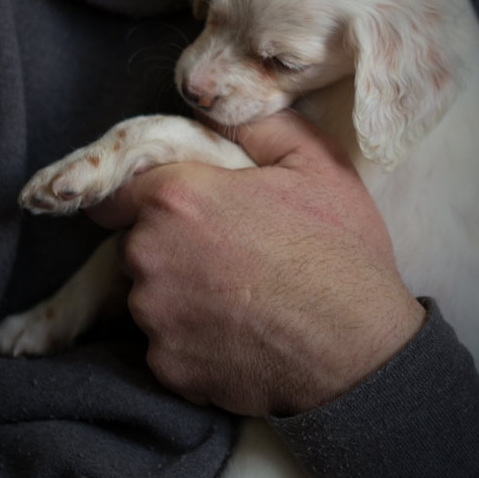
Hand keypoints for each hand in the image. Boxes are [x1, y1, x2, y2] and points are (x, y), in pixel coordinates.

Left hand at [86, 110, 425, 416]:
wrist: (361, 351)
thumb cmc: (340, 253)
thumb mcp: (316, 163)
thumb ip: (255, 124)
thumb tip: (216, 110)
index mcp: (178, 197)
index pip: (118, 190)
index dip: (149, 196)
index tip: (180, 207)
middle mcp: (150, 256)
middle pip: (135, 244)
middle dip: (171, 244)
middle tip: (229, 252)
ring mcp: (156, 317)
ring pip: (150, 297)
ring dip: (181, 295)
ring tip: (241, 298)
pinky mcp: (169, 367)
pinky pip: (168, 345)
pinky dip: (195, 341)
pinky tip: (241, 334)